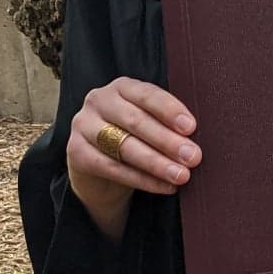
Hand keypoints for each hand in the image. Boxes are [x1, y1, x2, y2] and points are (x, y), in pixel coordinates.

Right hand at [66, 77, 201, 239]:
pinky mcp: (76, 152)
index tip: (191, 127)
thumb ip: (168, 123)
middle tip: (193, 157)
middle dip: (167, 141)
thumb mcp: (149, 123)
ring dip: (157, 163)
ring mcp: (83, 125)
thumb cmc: (135, 137)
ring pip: (124, 146)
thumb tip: (196, 138)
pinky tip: (165, 187)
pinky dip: (142, 180)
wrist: (100, 166)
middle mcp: (98, 100)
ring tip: (182, 175)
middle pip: (136, 121)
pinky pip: (112, 168)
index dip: (170, 110)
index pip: (147, 94)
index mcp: (121, 87)